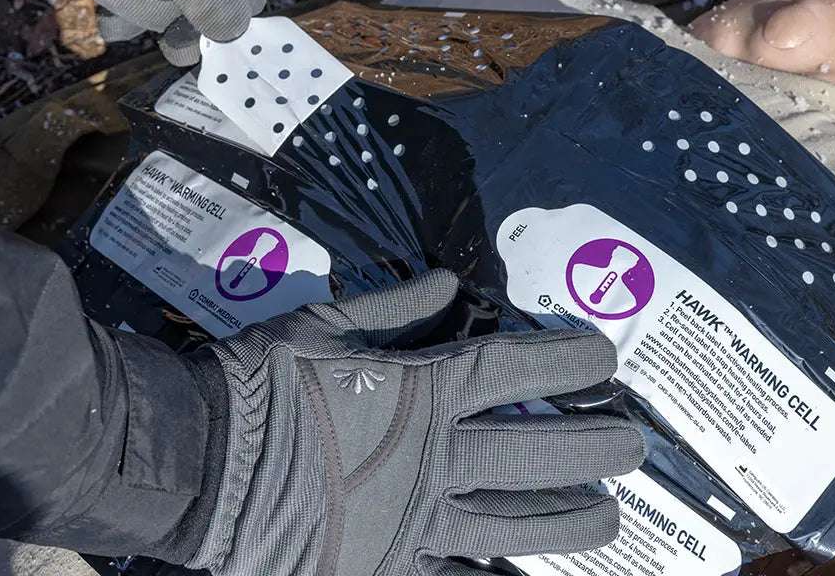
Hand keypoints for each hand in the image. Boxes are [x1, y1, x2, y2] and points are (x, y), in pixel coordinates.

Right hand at [186, 269, 645, 575]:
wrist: (198, 462)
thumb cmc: (260, 382)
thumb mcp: (322, 324)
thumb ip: (393, 307)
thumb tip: (450, 286)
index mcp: (420, 390)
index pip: (516, 369)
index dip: (568, 362)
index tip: (606, 358)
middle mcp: (432, 457)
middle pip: (534, 452)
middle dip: (595, 445)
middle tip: (635, 445)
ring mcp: (414, 519)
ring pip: (515, 523)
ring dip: (572, 519)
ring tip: (614, 517)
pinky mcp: (388, 563)